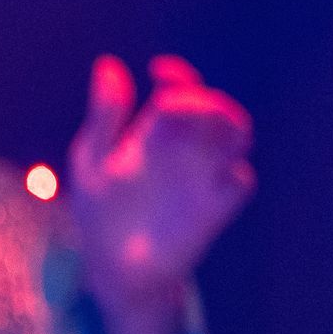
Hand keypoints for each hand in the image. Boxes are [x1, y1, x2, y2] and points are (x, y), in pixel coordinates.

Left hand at [66, 55, 254, 333]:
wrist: (112, 269)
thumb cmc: (99, 213)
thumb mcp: (92, 161)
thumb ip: (105, 117)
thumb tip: (109, 64)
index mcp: (155, 133)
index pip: (179, 91)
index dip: (177, 76)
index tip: (159, 71)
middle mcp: (185, 149)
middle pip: (214, 108)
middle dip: (202, 99)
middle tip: (175, 105)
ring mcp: (203, 177)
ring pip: (237, 136)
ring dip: (229, 123)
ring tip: (204, 126)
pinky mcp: (215, 209)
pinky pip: (240, 182)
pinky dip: (235, 172)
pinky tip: (214, 172)